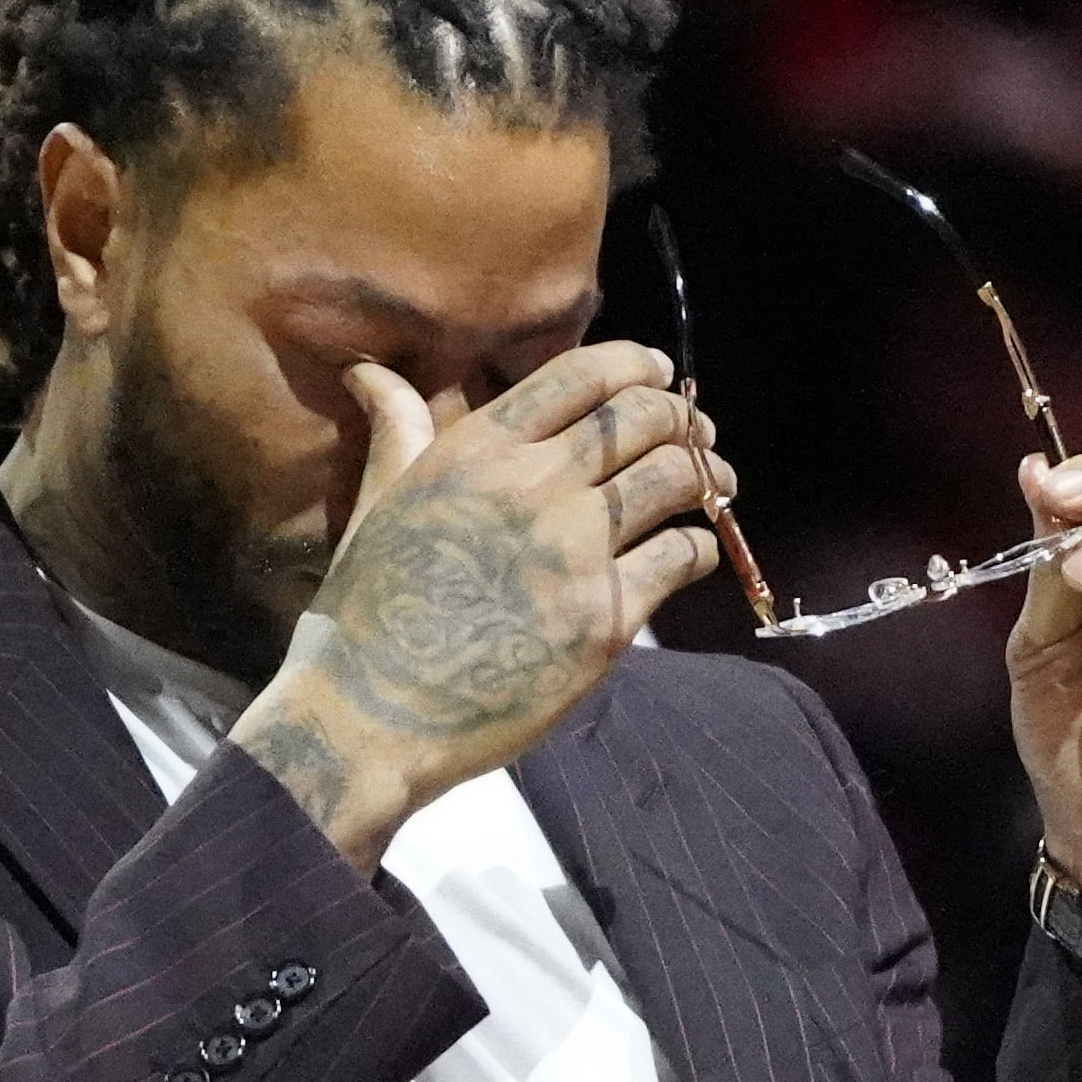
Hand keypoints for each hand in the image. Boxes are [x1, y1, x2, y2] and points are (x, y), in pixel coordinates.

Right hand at [228, 341, 729, 869]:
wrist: (369, 715)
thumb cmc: (365, 613)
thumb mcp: (376, 504)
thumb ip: (397, 432)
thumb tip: (369, 372)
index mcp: (478, 449)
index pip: (583, 374)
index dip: (635, 365)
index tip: (657, 372)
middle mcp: (533, 485)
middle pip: (643, 419)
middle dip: (681, 418)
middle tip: (696, 434)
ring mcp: (575, 551)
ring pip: (675, 479)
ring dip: (707, 474)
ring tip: (716, 482)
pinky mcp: (605, 617)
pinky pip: (681, 557)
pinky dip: (700, 546)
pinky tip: (694, 551)